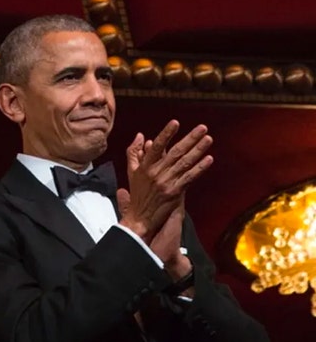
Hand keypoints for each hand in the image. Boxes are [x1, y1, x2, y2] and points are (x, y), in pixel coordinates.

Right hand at [118, 120, 212, 242]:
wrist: (140, 218)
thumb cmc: (137, 194)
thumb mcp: (132, 172)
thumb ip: (134, 152)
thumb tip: (141, 135)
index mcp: (145, 167)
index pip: (156, 147)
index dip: (166, 134)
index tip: (175, 123)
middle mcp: (156, 173)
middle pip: (175, 152)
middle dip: (190, 139)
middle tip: (202, 128)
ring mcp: (166, 183)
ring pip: (185, 163)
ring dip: (198, 150)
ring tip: (208, 139)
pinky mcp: (175, 193)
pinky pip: (190, 177)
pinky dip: (200, 168)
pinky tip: (209, 159)